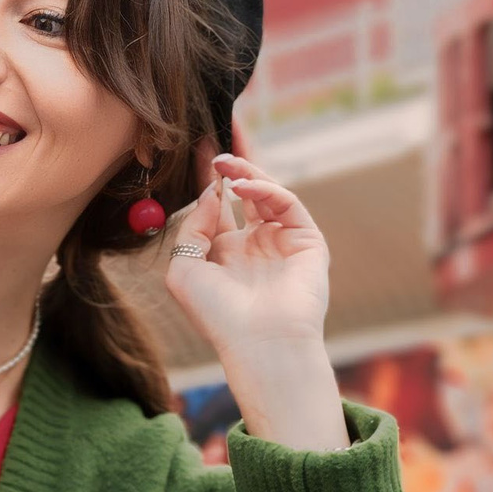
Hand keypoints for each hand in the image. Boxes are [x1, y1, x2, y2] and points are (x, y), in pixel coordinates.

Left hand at [163, 154, 348, 450]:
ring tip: (225, 163)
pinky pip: (288, 204)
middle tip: (215, 148)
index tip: (198, 153)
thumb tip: (210, 193)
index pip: (220, 208)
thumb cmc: (218, 315)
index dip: (210, 181)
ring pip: (269, 194)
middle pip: (247, 194)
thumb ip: (192, 227)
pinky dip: (267, 189)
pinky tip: (243, 186)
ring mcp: (283, 242)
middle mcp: (256, 246)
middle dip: (233, 167)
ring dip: (247, 172)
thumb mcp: (184, 269)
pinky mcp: (308, 241)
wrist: (258, 342)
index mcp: (227, 255)